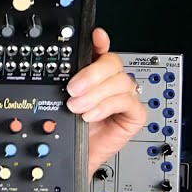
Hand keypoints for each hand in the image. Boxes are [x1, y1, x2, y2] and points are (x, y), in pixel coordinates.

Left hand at [64, 28, 147, 176]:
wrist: (73, 156)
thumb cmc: (67, 127)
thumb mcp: (60, 100)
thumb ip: (64, 81)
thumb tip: (58, 65)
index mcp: (92, 73)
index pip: (100, 50)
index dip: (100, 41)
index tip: (96, 35)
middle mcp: (109, 82)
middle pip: (112, 63)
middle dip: (92, 73)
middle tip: (72, 88)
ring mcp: (123, 97)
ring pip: (120, 81)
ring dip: (95, 94)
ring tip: (76, 107)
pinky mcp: (133, 114)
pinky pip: (127, 102)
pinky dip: (106, 106)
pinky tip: (90, 115)